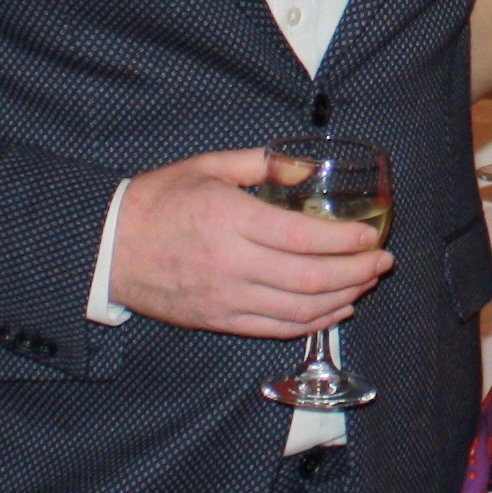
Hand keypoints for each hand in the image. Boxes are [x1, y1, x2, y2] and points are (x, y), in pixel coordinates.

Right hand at [109, 148, 393, 336]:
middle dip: (356, 272)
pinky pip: (276, 328)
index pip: (303, 237)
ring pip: (298, 310)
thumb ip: (261, 164)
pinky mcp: (219, 320)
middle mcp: (232, 264)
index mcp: (231, 219)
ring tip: (366, 283)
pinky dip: (312, 323)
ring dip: (342, 300)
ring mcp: (226, 298)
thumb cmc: (158, 200)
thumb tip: (306, 166)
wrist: (108, 247)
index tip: (372, 234)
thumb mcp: (208, 166)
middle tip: (383, 261)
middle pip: (310, 279)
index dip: (345, 240)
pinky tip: (335, 311)